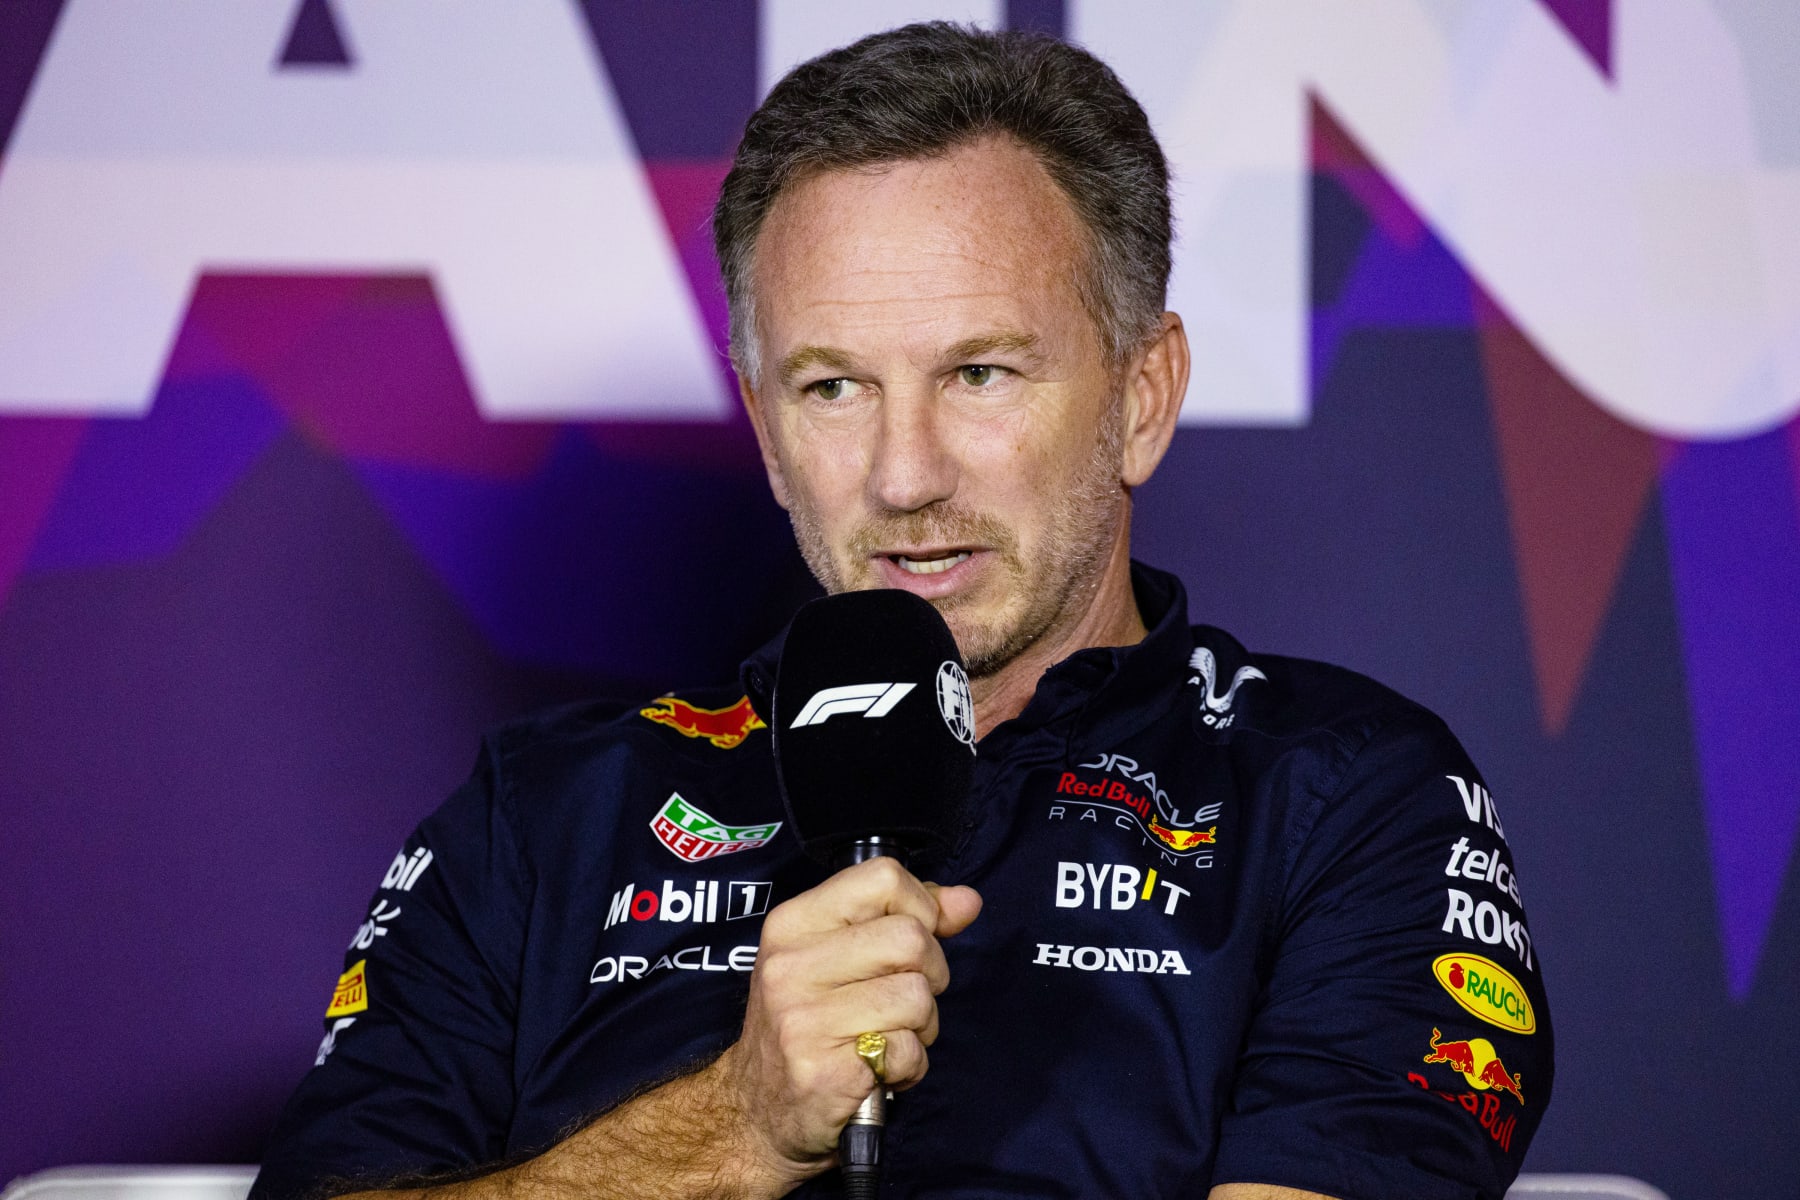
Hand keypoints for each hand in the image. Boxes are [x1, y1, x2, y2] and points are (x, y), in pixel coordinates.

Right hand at [713, 857, 981, 1185]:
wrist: (757, 1113)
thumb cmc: (809, 1025)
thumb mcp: (840, 957)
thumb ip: (904, 920)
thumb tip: (966, 900)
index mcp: (793, 923)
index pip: (883, 878)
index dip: (920, 908)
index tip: (912, 943)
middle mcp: (791, 965)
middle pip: (911, 938)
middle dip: (929, 974)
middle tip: (904, 1001)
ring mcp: (803, 1019)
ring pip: (917, 996)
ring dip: (922, 1026)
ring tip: (889, 1038)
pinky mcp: (823, 1072)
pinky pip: (907, 1051)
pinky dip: (909, 1067)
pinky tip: (879, 1072)